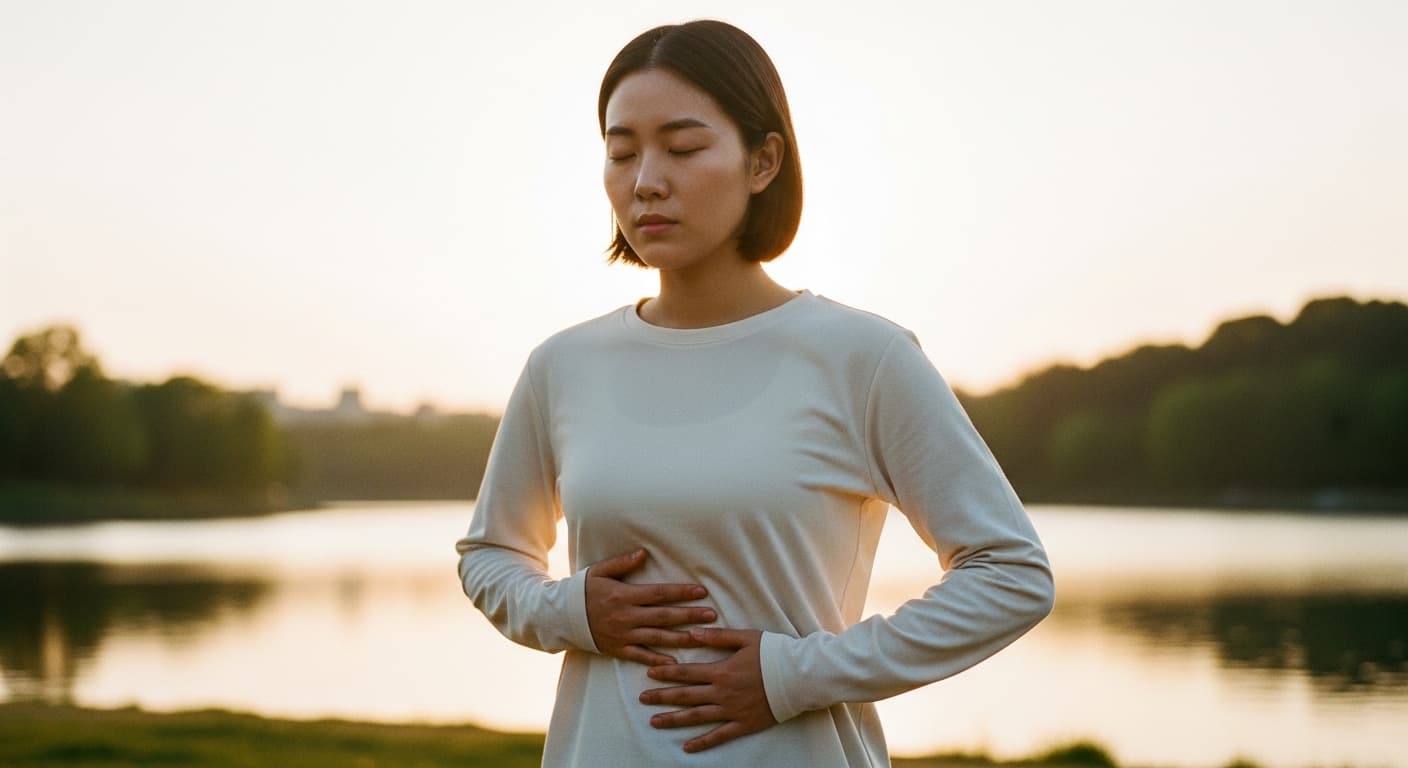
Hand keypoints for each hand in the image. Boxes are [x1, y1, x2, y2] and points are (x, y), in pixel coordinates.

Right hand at [585, 548, 716, 665]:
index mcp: (624, 595)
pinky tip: (675, 664)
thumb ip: (622, 563)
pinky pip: (640, 656)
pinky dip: (657, 661)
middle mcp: (626, 616)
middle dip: (689, 616)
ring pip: (657, 638)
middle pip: (663, 616)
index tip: (701, 591)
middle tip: (712, 615)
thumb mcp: (600, 571)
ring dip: (681, 638)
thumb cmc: (584, 590)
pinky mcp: (618, 649)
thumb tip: (644, 553)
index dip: (681, 592)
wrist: (562, 617)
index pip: (659, 594)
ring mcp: (623, 635)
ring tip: (702, 638)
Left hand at [638, 627, 777, 752]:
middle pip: (686, 696)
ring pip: (697, 717)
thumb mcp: (746, 638)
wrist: (800, 677)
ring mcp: (732, 711)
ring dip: (674, 720)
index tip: (649, 674)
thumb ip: (718, 637)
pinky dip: (703, 743)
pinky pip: (720, 736)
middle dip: (662, 697)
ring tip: (654, 722)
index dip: (666, 673)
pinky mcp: (744, 724)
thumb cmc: (775, 653)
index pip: (686, 673)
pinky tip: (687, 748)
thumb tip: (692, 632)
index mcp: (721, 671)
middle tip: (642, 698)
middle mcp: (722, 693)